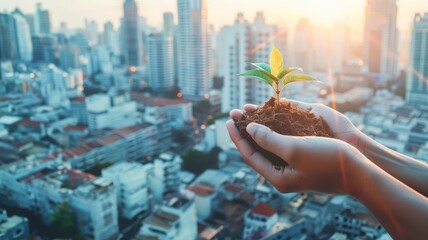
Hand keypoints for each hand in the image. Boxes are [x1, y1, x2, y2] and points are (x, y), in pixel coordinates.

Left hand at [227, 109, 368, 195]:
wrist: (360, 169)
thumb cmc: (327, 160)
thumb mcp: (294, 148)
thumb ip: (268, 139)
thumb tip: (249, 129)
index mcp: (278, 177)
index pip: (249, 156)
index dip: (237, 138)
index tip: (227, 121)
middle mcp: (283, 174)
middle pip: (257, 150)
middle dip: (246, 131)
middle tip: (235, 114)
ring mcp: (294, 167)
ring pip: (270, 146)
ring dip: (259, 128)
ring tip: (249, 113)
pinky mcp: (305, 159)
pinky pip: (283, 144)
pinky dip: (275, 131)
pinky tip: (272, 120)